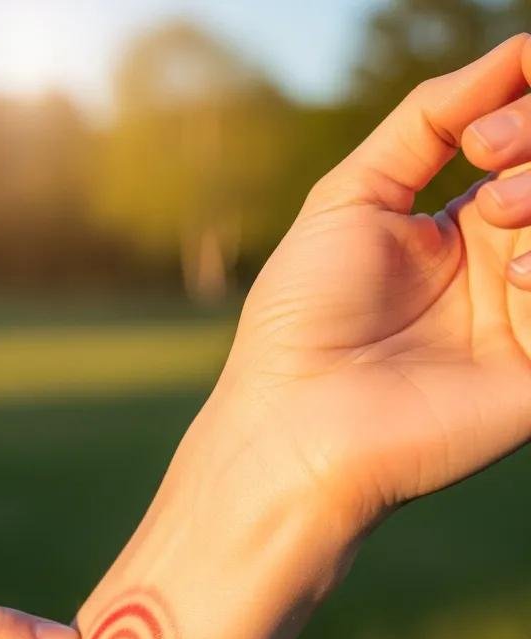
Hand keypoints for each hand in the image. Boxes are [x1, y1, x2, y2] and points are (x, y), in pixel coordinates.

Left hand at [201, 33, 530, 537]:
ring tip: (495, 215)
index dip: (528, 112)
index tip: (478, 137)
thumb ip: (425, 122)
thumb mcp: (348, 198)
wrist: (295, 423)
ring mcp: (528, 316)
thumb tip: (516, 52)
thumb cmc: (302, 316)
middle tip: (487, 158)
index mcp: (460, 229)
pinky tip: (519, 278)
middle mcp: (505, 267)